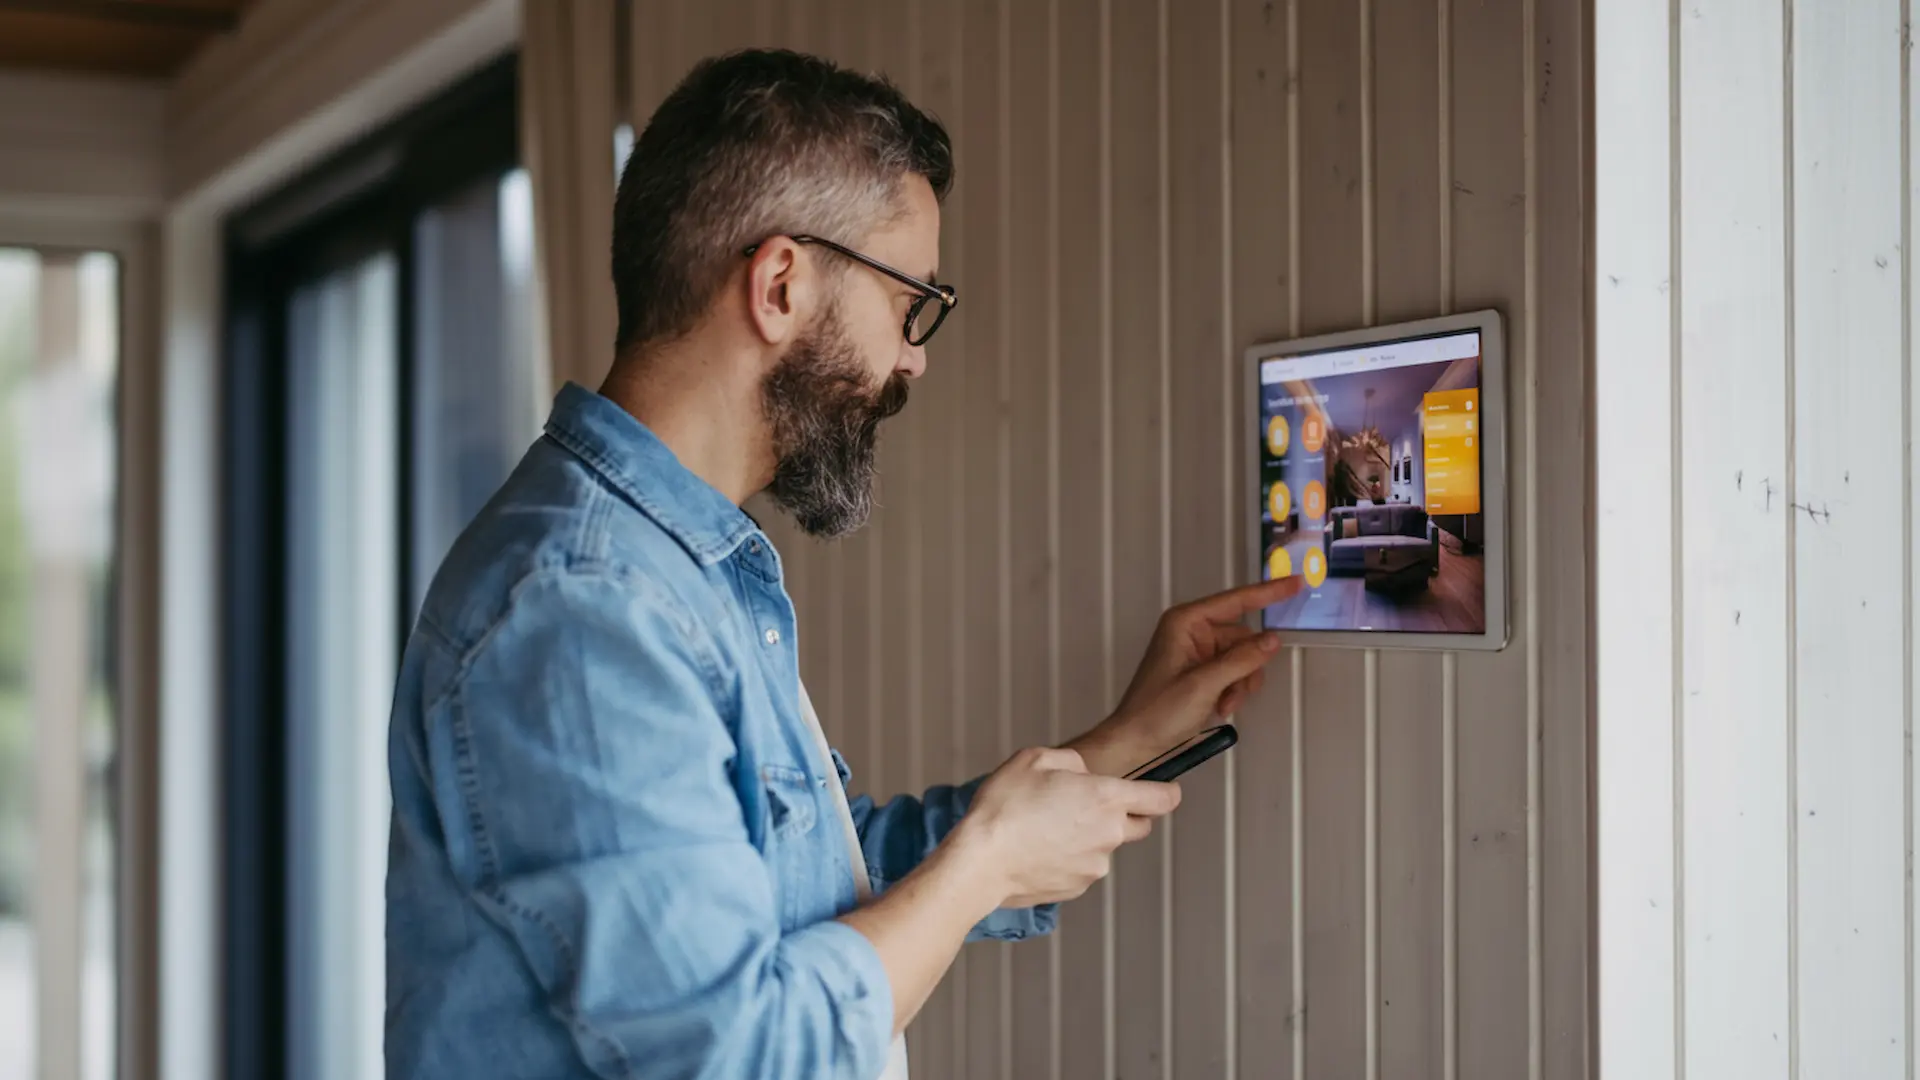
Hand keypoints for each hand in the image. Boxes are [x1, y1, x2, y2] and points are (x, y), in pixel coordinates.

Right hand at [955, 746, 1181, 907]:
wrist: (980, 862)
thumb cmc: (1004, 808)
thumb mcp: (1034, 759)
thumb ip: (1072, 762)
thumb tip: (1084, 774)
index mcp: (1105, 798)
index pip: (1162, 798)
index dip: (1167, 792)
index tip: (1166, 790)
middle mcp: (1109, 834)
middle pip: (1139, 825)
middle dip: (1123, 814)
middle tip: (1086, 805)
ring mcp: (1095, 865)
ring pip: (1105, 846)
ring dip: (1088, 836)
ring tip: (1046, 828)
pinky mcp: (1078, 887)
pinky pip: (1084, 866)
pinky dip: (1070, 858)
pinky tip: (1040, 848)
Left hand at [1119, 578, 1300, 719]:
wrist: (1137, 742)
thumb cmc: (1158, 710)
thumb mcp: (1204, 684)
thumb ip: (1241, 660)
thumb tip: (1273, 640)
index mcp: (1186, 622)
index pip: (1236, 601)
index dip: (1269, 592)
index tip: (1296, 583)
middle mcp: (1193, 631)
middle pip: (1243, 637)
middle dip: (1247, 667)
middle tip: (1236, 693)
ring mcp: (1198, 652)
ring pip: (1243, 658)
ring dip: (1241, 684)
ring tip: (1224, 704)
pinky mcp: (1202, 671)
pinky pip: (1234, 673)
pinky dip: (1234, 691)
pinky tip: (1220, 707)